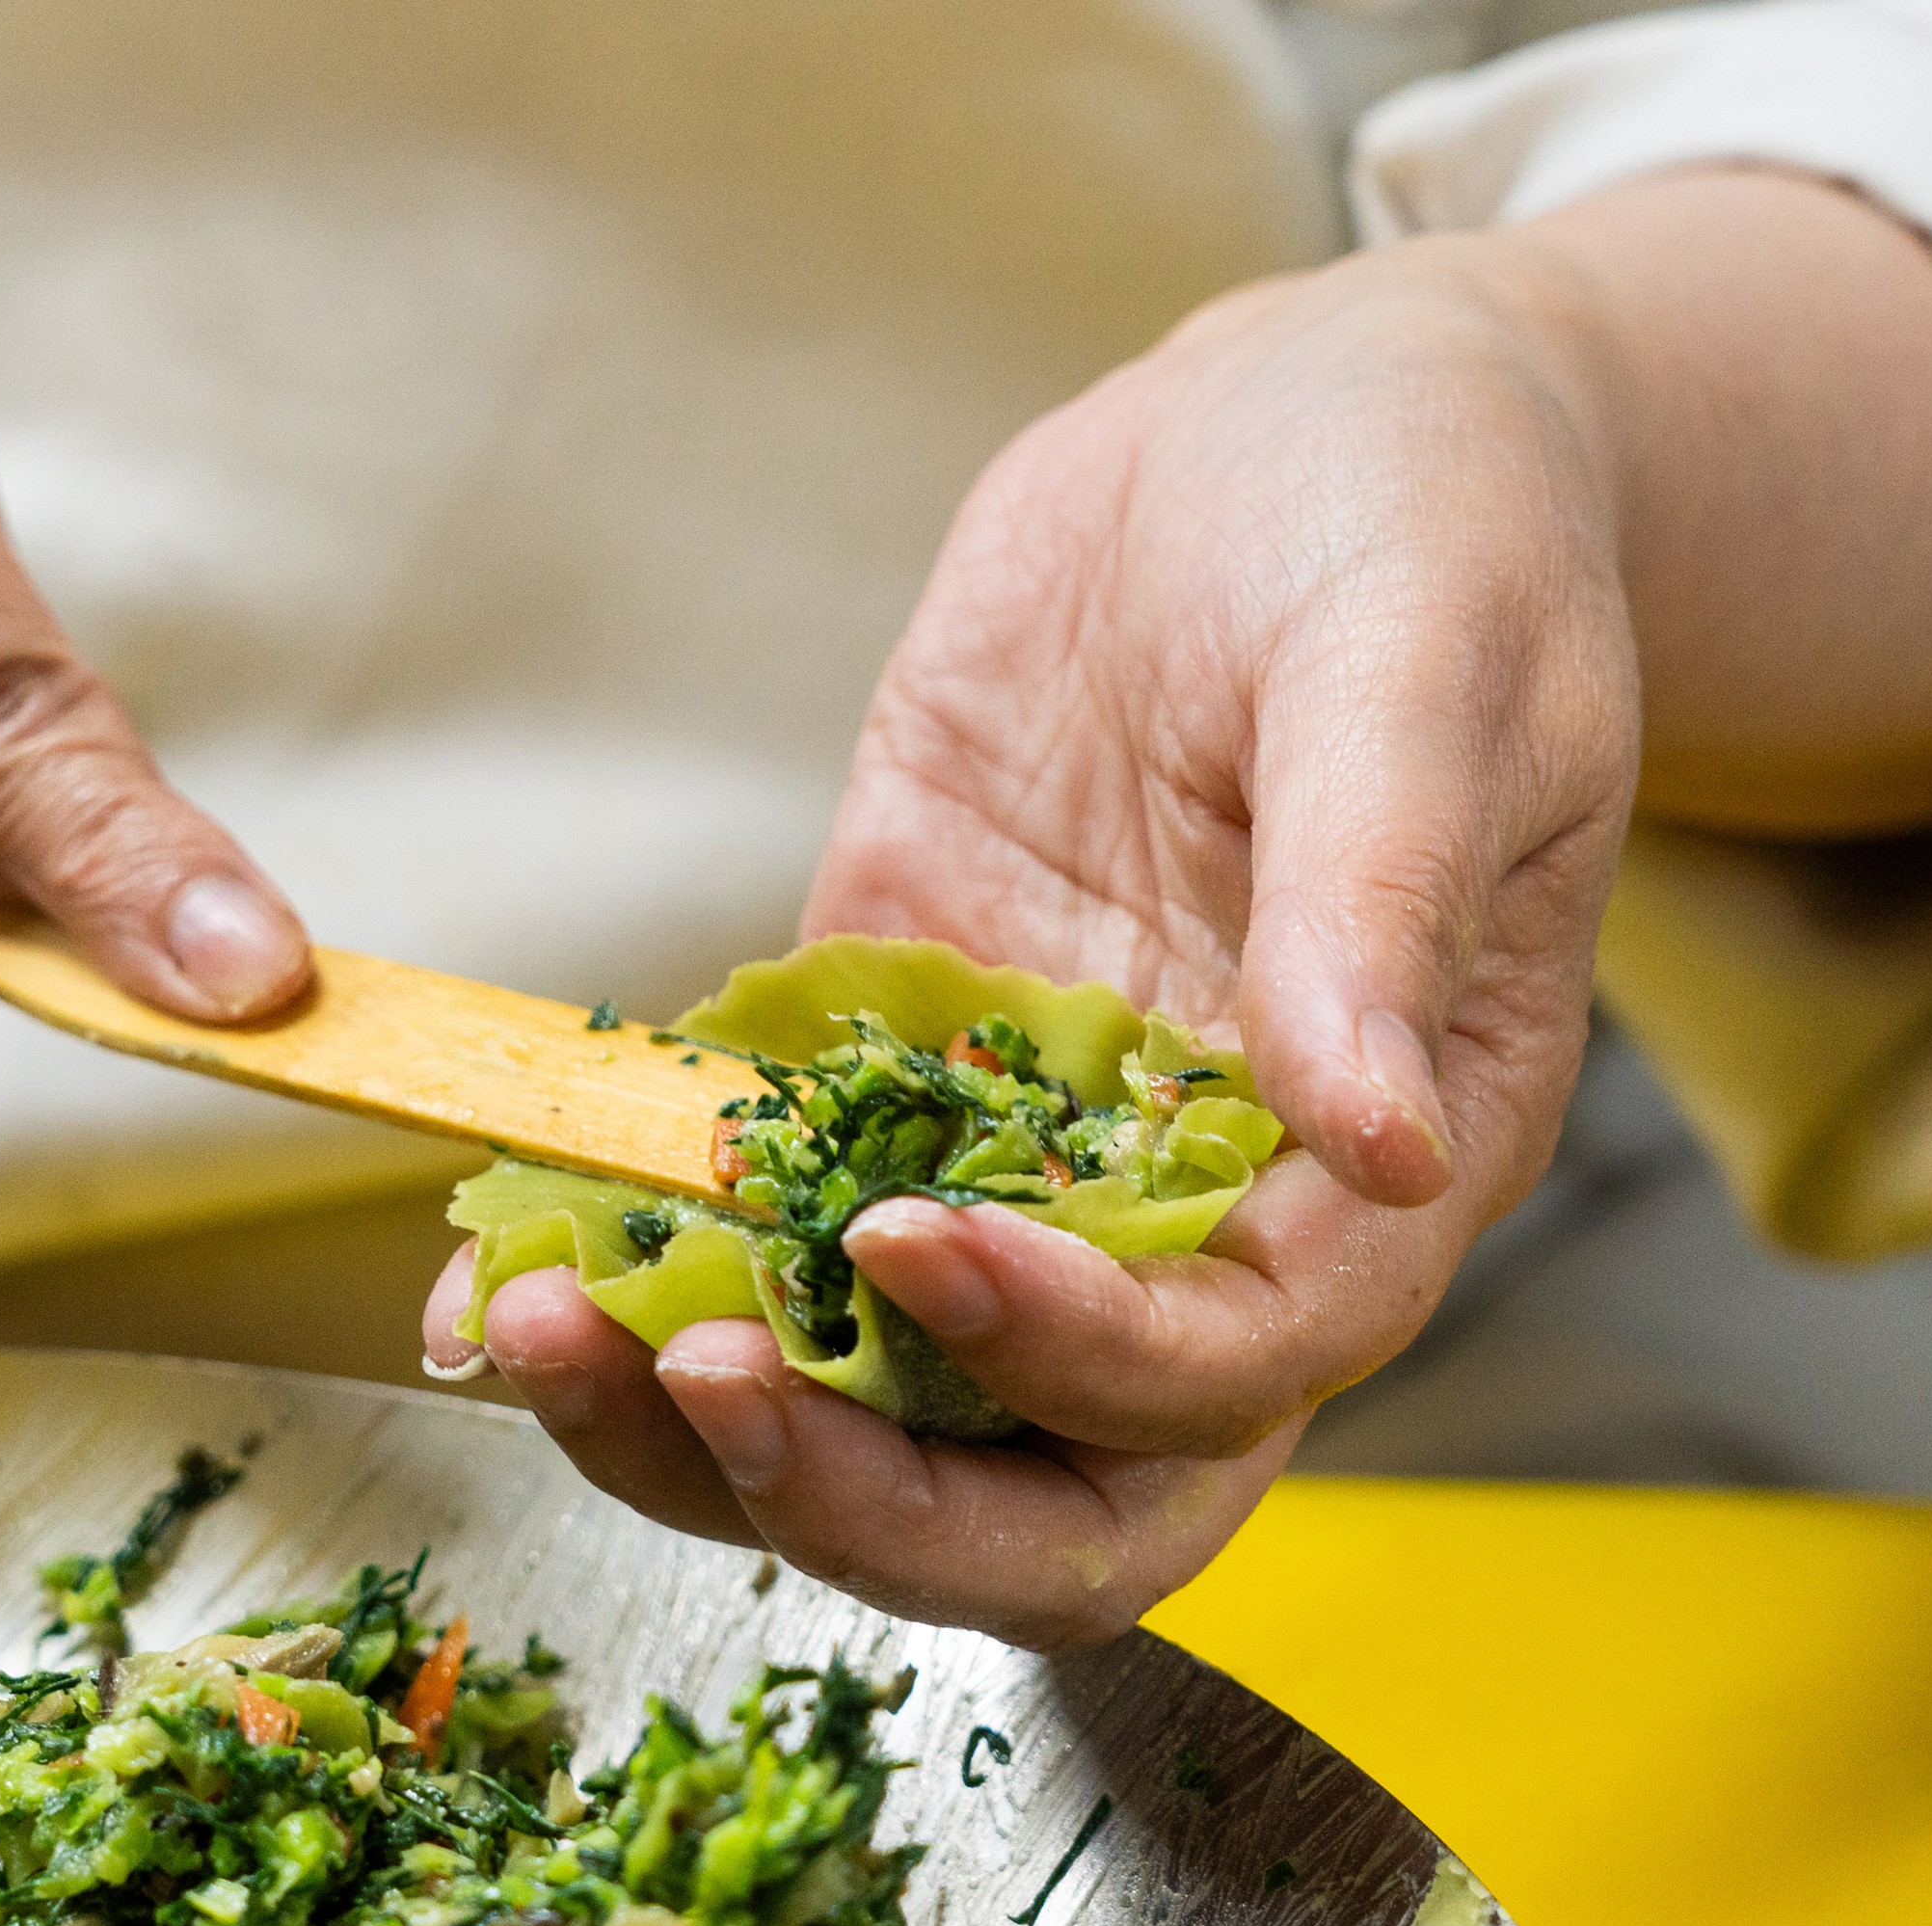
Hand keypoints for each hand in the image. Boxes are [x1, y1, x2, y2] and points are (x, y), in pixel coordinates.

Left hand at [434, 229, 1644, 1647]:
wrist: (1299, 425)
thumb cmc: (1435, 538)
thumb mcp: (1438, 679)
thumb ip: (1383, 904)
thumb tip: (1379, 1139)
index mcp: (1372, 1175)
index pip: (1227, 1373)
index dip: (1074, 1359)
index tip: (920, 1243)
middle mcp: (1196, 1212)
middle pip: (1049, 1492)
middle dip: (866, 1495)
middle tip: (698, 1382)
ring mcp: (1027, 1144)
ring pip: (878, 1403)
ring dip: (709, 1422)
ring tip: (539, 1339)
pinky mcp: (885, 1042)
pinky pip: (756, 1212)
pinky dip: (629, 1269)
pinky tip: (492, 1285)